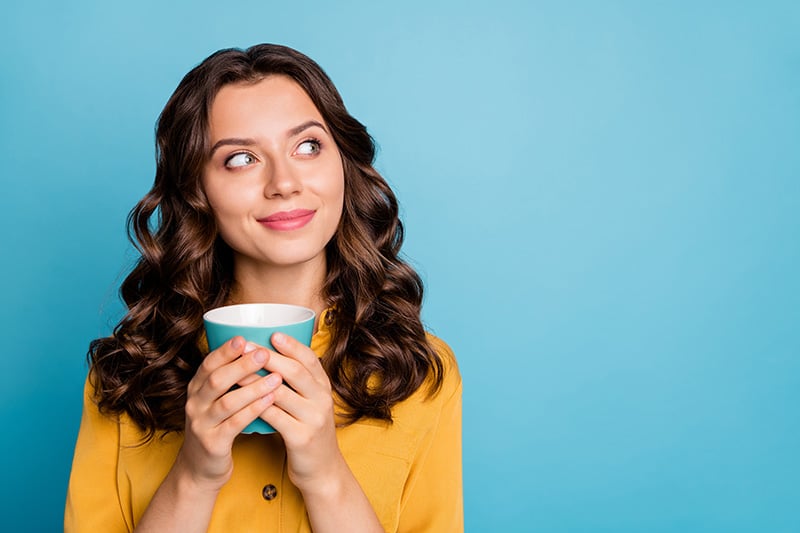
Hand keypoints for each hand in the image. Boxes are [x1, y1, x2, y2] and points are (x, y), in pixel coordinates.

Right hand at [176, 336, 281, 491]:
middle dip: (241, 365)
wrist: (201, 469)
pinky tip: (269, 401)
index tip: (244, 338)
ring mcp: (201, 424)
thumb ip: (229, 379)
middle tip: (264, 353)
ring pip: (227, 402)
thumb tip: (256, 349)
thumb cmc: (217, 426)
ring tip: (276, 377)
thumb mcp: (216, 400)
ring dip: (253, 388)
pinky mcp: (212, 443)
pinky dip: (253, 411)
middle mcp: (195, 404)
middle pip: (217, 379)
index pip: (208, 364)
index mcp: (196, 389)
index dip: (225, 351)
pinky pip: (234, 424)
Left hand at [257, 332, 344, 493]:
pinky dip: (257, 405)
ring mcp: (313, 418)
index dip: (292, 345)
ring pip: (281, 392)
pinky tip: (241, 399)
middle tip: (247, 347)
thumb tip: (273, 356)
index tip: (272, 334)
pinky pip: (275, 416)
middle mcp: (322, 400)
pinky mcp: (301, 437)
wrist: (321, 470)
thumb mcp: (311, 403)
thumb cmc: (309, 431)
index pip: (310, 359)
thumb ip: (298, 383)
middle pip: (295, 372)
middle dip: (269, 357)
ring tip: (236, 370)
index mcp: (324, 388)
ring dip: (256, 379)